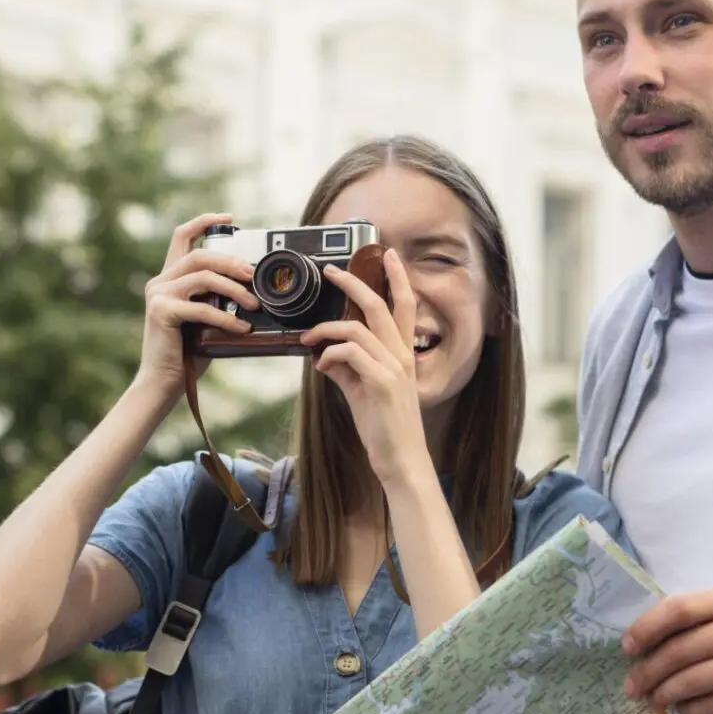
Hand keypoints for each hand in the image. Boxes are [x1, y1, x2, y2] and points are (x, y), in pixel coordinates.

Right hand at [135, 213, 258, 393]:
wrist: (162, 383)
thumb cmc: (187, 354)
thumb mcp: (204, 320)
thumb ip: (216, 300)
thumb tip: (252, 291)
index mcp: (169, 278)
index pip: (182, 237)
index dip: (205, 222)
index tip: (230, 219)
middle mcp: (160, 282)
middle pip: (199, 255)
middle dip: (231, 261)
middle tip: (253, 274)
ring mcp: (158, 295)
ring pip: (202, 276)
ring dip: (234, 289)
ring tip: (254, 304)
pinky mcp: (161, 311)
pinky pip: (201, 308)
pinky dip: (226, 318)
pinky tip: (242, 328)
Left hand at [301, 249, 428, 486]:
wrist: (400, 460)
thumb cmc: (384, 426)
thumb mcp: (363, 391)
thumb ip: (348, 369)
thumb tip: (323, 355)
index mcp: (402, 354)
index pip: (404, 306)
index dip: (397, 278)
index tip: (387, 254)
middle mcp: (402, 356)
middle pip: (378, 305)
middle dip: (353, 283)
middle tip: (331, 271)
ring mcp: (393, 368)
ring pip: (356, 328)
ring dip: (325, 329)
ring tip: (308, 338)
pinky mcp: (381, 383)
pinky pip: (349, 353)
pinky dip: (329, 355)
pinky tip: (320, 367)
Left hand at [622, 588, 712, 713]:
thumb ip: (705, 617)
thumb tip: (650, 639)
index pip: (678, 609)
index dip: (646, 628)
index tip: (627, 646)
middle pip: (679, 650)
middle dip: (648, 670)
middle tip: (633, 685)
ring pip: (690, 681)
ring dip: (664, 693)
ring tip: (654, 698)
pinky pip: (711, 705)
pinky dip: (690, 710)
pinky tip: (683, 710)